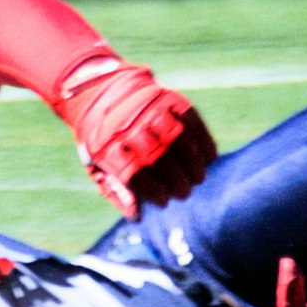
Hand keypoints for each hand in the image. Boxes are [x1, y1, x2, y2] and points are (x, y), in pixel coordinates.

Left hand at [57, 54, 215, 211]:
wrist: (100, 91)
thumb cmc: (101, 139)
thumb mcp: (97, 166)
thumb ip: (116, 191)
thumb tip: (138, 215)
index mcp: (108, 146)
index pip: (135, 174)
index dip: (154, 191)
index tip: (165, 202)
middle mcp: (130, 126)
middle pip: (159, 157)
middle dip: (177, 180)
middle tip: (185, 193)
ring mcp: (150, 109)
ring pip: (179, 138)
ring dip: (193, 162)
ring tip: (199, 178)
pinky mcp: (168, 98)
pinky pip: (191, 120)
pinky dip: (203, 140)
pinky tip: (209, 157)